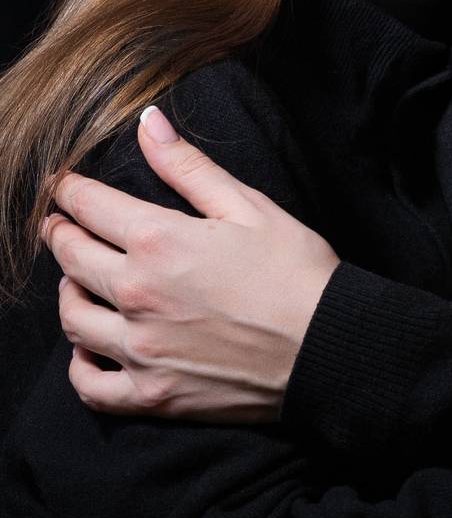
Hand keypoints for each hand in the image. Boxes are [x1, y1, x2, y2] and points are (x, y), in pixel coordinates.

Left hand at [41, 106, 339, 421]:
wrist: (326, 346)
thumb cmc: (295, 270)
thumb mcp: (247, 205)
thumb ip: (188, 166)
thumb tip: (146, 122)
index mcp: (159, 241)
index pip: (90, 207)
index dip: (69, 191)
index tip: (62, 184)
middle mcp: (138, 295)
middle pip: (71, 258)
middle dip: (59, 232)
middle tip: (58, 222)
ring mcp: (141, 350)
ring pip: (73, 318)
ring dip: (67, 291)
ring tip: (76, 279)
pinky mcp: (151, 394)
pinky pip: (90, 384)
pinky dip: (79, 365)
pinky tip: (89, 347)